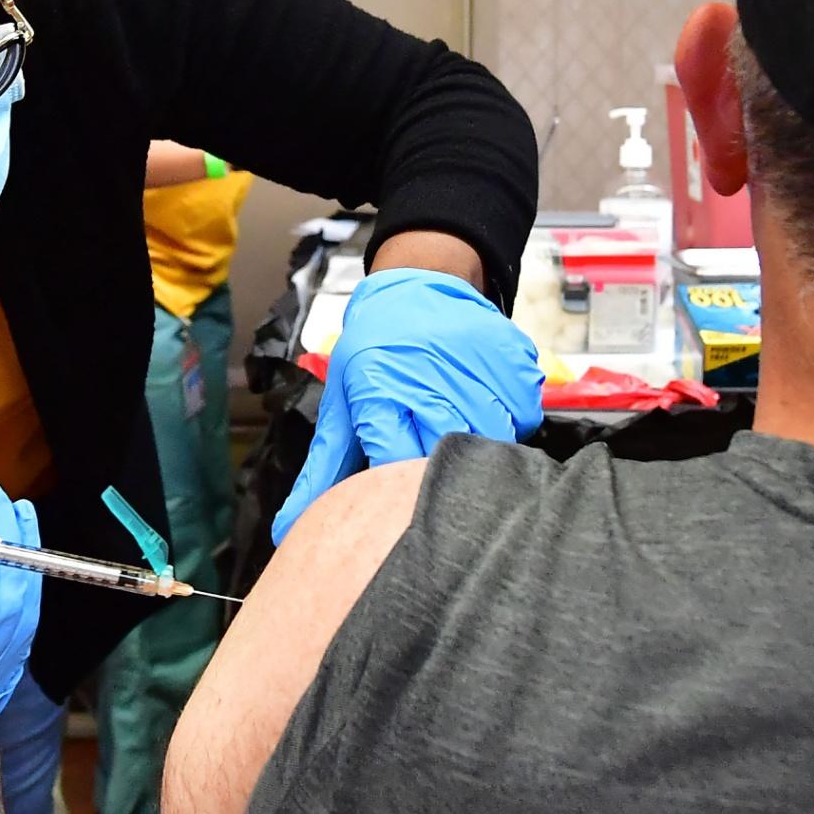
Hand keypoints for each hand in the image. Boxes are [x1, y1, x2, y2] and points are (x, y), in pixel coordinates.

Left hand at [273, 268, 543, 543]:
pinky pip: (525, 416)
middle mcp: (432, 381)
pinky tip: (486, 400)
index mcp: (381, 393)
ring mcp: (479, 369)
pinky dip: (512, 419)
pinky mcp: (514, 361)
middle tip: (436, 457)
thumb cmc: (374, 352)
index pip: (398, 468)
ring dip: (481, 444)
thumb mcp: (341, 406)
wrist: (419, 283)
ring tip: (459, 421)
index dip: (402, 487)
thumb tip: (289, 530)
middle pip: (450, 457)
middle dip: (443, 470)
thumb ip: (322, 472)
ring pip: (494, 440)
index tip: (402, 495)